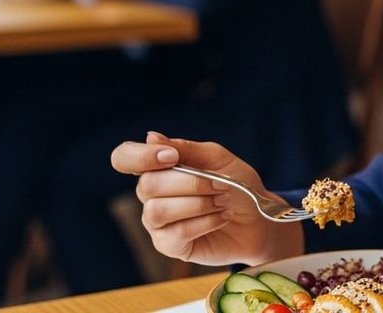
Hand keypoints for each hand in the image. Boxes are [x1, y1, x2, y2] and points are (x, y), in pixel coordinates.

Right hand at [111, 132, 303, 265]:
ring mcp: (156, 222)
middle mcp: (150, 194)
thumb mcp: (218, 158)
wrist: (259, 219)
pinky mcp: (169, 245)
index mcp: (157, 167)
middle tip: (221, 184)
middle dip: (191, 183)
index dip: (139, 156)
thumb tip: (150, 137)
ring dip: (198, 203)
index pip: (124, 157)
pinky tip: (220, 218)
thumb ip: (186, 148)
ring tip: (222, 201)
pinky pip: (175, 233)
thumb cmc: (237, 184)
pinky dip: (204, 222)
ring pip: (158, 210)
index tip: (171, 157)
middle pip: (147, 185)